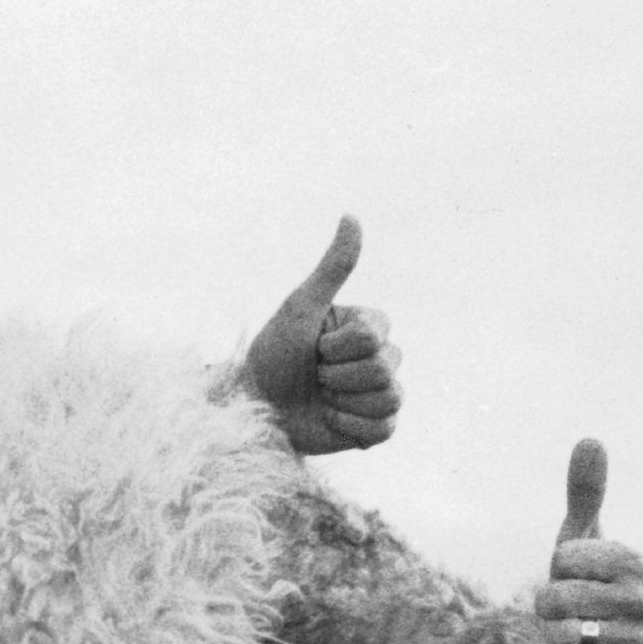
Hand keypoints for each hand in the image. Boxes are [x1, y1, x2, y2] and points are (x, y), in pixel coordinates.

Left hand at [239, 216, 401, 455]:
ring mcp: (381, 392)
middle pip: (384, 367)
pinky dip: (348, 426)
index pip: (373, 336)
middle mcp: (380, 356)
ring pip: (388, 398)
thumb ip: (333, 267)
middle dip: (337, 375)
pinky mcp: (376, 427)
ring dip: (342, 401)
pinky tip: (329, 419)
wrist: (254, 410)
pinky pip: (383, 429)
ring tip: (320, 397)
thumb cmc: (272, 356)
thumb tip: (351, 215)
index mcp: (368, 326)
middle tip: (313, 376)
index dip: (336, 347)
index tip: (313, 347)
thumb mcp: (299, 308)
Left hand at [533, 439, 642, 643]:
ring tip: (566, 631)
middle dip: (548, 602)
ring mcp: (637, 642)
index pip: (570, 555)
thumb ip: (585, 494)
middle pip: (562, 597)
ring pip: (566, 634)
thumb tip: (590, 440)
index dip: (556, 565)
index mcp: (634, 564)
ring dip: (550, 634)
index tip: (569, 570)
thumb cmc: (587, 586)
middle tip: (561, 606)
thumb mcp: (581, 540)